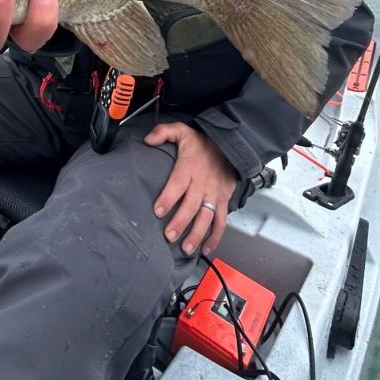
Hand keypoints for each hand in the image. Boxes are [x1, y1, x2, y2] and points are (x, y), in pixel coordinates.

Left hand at [144, 123, 237, 256]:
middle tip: (169, 236)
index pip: (177, 184)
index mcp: (190, 167)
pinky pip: (221, 221)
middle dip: (180, 222)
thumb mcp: (182, 130)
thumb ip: (163, 132)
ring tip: (186, 248)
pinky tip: (206, 248)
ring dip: (197, 234)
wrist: (231, 144)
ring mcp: (214, 194)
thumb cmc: (203, 142)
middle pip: (191, 206)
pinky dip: (215, 236)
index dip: (168, 198)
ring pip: (207, 217)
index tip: (158, 211)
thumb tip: (147, 139)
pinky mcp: (223, 200)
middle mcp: (203, 183)